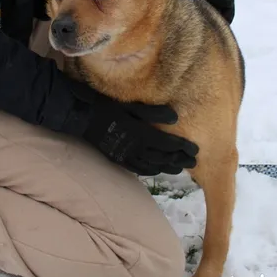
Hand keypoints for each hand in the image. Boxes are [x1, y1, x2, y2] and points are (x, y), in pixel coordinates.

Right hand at [68, 81, 198, 175]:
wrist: (81, 117)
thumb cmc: (107, 106)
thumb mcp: (131, 105)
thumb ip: (153, 112)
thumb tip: (175, 118)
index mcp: (141, 134)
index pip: (168, 144)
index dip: (182, 148)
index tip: (195, 150)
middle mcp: (135, 148)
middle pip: (162, 158)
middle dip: (179, 160)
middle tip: (193, 163)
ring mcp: (126, 156)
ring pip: (151, 165)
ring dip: (167, 168)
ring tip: (180, 170)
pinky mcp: (118, 159)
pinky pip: (137, 169)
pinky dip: (149, 171)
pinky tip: (156, 171)